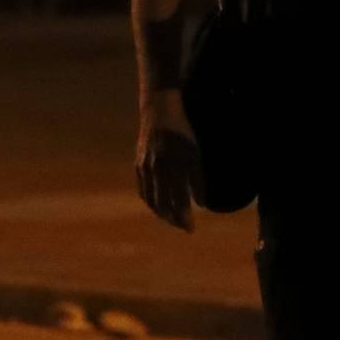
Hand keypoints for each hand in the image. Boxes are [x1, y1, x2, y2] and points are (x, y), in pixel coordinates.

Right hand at [135, 89, 200, 231]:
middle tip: (184, 228)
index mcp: (174, 165)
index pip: (178, 200)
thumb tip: (201, 204)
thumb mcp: (195, 151)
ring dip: (162, 214)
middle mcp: (158, 169)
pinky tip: (157, 207)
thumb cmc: (183, 130)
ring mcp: (145, 167)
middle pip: (164, 204)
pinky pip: (142, 190)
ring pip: (151, 200)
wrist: (159, 110)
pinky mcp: (138, 165)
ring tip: (172, 220)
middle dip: (174, 219)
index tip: (191, 229)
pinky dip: (150, 202)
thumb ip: (197, 178)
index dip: (184, 217)